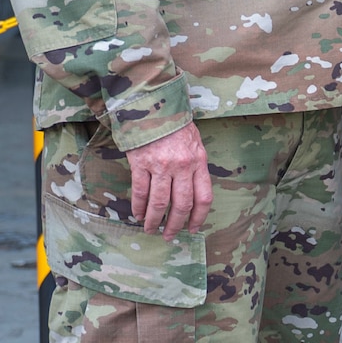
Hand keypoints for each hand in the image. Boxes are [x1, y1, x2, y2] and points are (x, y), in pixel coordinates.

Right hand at [127, 121, 212, 235]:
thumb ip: (195, 167)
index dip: (198, 216)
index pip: (204, 197)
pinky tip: (138, 214)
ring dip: (154, 220)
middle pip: (182, 204)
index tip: (192, 228)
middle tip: (169, 236)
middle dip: (175, 224)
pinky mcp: (141, 163)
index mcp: (199, 161)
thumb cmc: (175, 126)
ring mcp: (161, 165)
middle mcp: (182, 166)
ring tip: (151, 229)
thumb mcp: (195, 144)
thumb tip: (193, 193)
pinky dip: (139, 206)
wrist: (154, 106)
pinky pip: (141, 191)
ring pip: (160, 202)